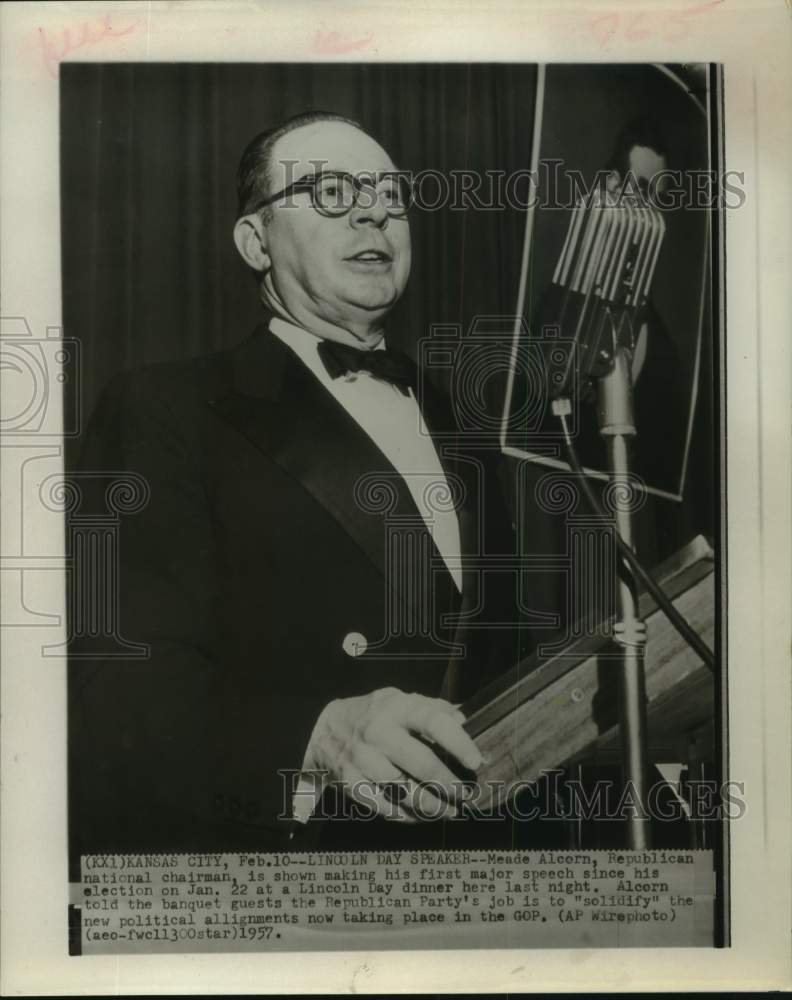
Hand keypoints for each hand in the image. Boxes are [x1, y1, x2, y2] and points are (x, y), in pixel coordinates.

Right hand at [304, 687, 481, 822]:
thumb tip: (465, 719)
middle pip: (420, 763)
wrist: (323, 729)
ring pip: (403, 791)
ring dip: (431, 806)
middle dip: (448, 784)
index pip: (433, 721)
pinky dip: (405, 816)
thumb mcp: (399, 700)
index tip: (476, 762)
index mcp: (396, 707)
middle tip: (464, 794)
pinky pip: (383, 807)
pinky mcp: (350, 782)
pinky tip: (420, 817)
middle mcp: (378, 731)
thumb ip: (432, 708)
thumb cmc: (375, 714)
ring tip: (449, 812)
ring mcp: (362, 758)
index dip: (458, 743)